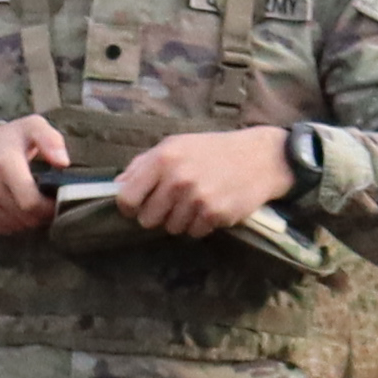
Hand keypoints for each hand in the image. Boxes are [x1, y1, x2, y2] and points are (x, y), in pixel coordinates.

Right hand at [0, 115, 67, 235]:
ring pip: (14, 227)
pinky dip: (10, 224)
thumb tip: (63, 163)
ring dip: (26, 220)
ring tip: (29, 203)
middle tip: (44, 202)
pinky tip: (13, 208)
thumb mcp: (32, 127)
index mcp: (4, 163)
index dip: (49, 208)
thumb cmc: (9, 140)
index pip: (31, 203)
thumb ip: (50, 140)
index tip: (55, 200)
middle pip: (25, 218)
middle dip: (40, 215)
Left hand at [106, 125, 292, 237]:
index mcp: (163, 158)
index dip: (129, 207)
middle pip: (147, 219)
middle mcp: (177, 178)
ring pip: (171, 228)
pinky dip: (201, 224)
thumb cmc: (213, 150)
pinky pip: (194, 232)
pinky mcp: (214, 214)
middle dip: (158, 215)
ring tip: (198, 200)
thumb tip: (117, 185)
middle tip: (174, 202)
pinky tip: (212, 206)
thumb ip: (144, 163)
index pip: (126, 198)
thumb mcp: (177, 145)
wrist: (260, 158)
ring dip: (181, 220)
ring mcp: (196, 197)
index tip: (137, 206)